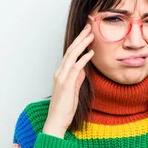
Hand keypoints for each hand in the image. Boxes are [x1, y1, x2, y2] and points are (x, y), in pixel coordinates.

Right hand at [43, 23, 94, 137]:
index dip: (78, 42)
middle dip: (80, 37)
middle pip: (70, 50)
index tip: (87, 33)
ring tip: (91, 35)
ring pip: (72, 56)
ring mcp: (62, 78)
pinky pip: (75, 68)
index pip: (70, 53)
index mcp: (61, 73)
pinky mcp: (66, 84)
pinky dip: (83, 59)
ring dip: (82, 44)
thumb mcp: (74, 90)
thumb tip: (83, 69)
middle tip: (89, 26)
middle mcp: (60, 73)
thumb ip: (77, 78)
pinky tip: (90, 53)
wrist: (57, 121)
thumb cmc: (65, 108)